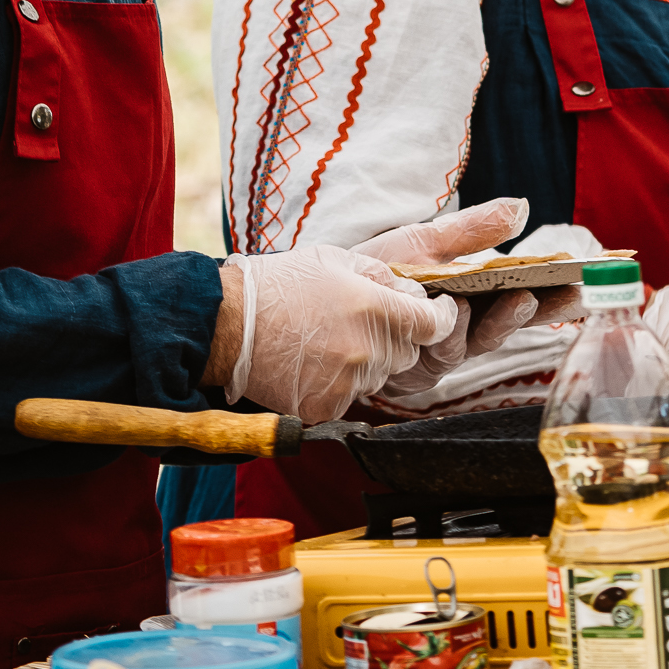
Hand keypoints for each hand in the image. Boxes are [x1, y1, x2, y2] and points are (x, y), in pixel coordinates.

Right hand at [208, 245, 456, 421]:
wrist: (226, 325)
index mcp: (375, 309)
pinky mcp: (326, 408)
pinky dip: (339, 384)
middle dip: (397, 337)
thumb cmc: (279, 285)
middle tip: (363, 323)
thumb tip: (411, 290)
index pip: (436, 325)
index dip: (443, 319)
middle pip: (409, 352)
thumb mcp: (335, 260)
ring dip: (368, 361)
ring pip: (380, 375)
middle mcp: (367, 350)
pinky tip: (314, 364)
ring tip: (330, 341)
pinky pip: (351, 398)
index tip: (439, 314)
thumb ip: (382, 275)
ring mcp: (347, 383)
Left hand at [357, 205, 586, 389]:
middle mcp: (462, 330)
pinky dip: (451, 334)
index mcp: (472, 299)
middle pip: (509, 326)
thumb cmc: (375, 268)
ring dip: (498, 322)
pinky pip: (439, 356)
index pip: (523, 299)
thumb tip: (522, 207)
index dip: (554, 296)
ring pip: (478, 343)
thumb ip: (472, 230)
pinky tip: (457, 313)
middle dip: (537, 312)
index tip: (581, 285)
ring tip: (515, 297)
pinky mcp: (413, 373)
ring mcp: (439, 353)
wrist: (320, 296)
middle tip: (559, 296)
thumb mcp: (425, 240)